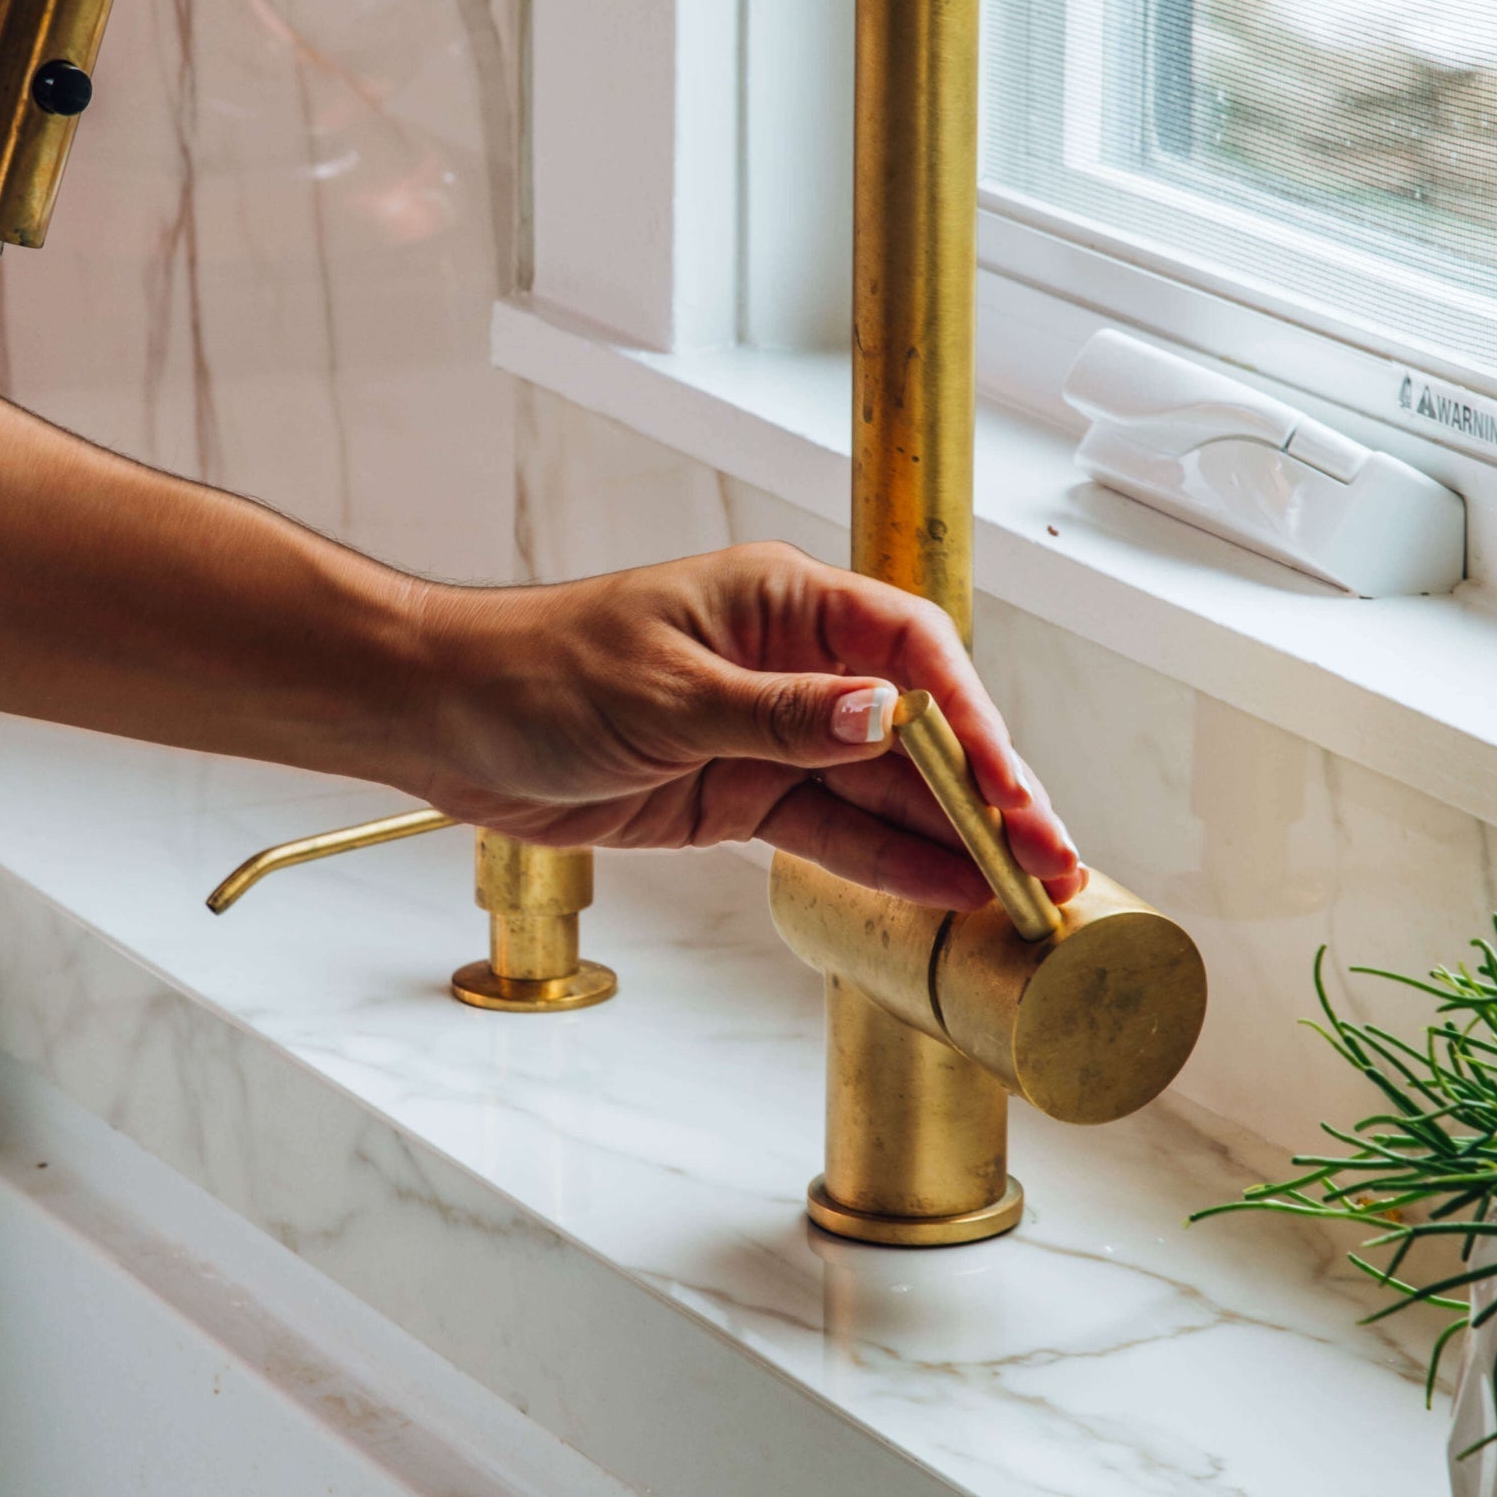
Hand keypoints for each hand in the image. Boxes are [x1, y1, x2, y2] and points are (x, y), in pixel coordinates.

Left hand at [398, 545, 1083, 909]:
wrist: (445, 718)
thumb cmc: (537, 671)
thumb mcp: (663, 693)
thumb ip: (777, 716)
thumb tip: (878, 717)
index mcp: (783, 603)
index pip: (913, 653)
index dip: (977, 722)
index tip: (1014, 789)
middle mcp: (791, 664)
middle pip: (919, 727)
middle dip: (989, 794)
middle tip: (1051, 859)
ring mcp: (769, 733)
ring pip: (885, 789)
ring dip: (953, 839)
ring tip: (1023, 893)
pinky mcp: (739, 795)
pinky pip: (832, 830)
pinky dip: (889, 863)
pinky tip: (949, 893)